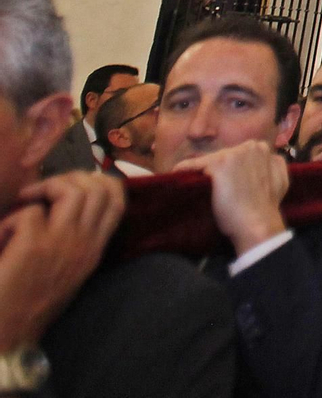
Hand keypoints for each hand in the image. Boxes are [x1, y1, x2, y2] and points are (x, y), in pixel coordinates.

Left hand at [0, 172, 124, 350]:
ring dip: (47, 187)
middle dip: (71, 177)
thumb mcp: (68, 272)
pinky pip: (30, 212)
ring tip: (27, 199)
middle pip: (99, 187)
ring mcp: (62, 244)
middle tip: (45, 190)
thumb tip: (66, 206)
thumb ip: (76, 241)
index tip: (73, 186)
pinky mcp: (33, 246)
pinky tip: (3, 235)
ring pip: (73, 190)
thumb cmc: (32, 304)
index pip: (118, 199)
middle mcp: (85, 243)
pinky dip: (12, 217)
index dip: (99, 180)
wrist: (8, 336)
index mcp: (94, 249)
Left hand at [175, 141, 287, 252]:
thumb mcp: (280, 179)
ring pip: (210, 160)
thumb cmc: (267, 206)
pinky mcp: (218, 164)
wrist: (257, 222)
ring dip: (204, 170)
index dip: (232, 168)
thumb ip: (273, 165)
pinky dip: (184, 169)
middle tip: (214, 185)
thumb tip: (269, 158)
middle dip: (219, 168)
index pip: (239, 154)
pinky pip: (194, 165)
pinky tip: (176, 173)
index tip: (226, 180)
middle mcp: (250, 145)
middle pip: (225, 154)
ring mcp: (233, 153)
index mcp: (263, 149)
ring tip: (195, 183)